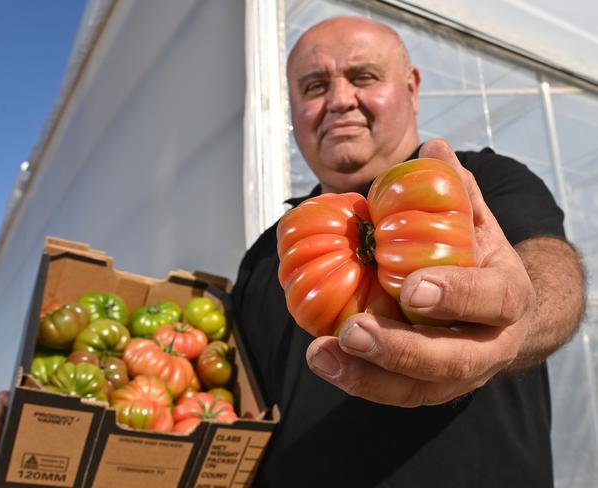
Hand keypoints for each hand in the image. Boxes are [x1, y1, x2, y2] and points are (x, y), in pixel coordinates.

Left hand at [306, 138, 534, 405]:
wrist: (499, 312)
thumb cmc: (480, 260)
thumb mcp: (477, 221)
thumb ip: (456, 190)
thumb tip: (433, 147)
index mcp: (506, 296)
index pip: (492, 299)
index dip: (456, 295)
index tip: (413, 288)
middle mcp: (489, 344)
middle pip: (452, 360)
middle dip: (401, 350)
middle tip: (353, 332)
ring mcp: (458, 374)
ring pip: (418, 390)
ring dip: (367, 376)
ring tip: (322, 354)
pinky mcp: (428, 387)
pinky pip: (393, 392)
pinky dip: (356, 378)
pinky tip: (322, 358)